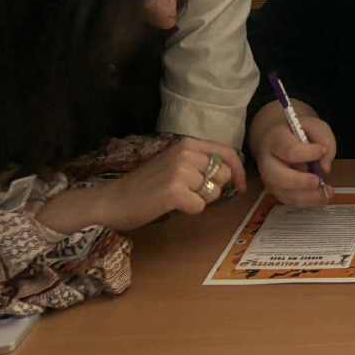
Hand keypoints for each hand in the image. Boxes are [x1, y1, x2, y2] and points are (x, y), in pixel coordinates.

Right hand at [83, 137, 244, 232]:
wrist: (114, 200)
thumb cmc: (145, 185)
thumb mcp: (174, 163)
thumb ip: (199, 163)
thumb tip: (231, 174)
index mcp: (187, 144)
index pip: (227, 152)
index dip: (238, 170)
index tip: (240, 185)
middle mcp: (186, 153)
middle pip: (223, 174)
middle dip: (214, 189)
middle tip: (192, 194)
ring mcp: (180, 171)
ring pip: (213, 191)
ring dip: (200, 200)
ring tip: (178, 198)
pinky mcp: (175, 191)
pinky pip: (200, 206)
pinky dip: (190, 210)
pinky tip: (172, 206)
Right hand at [248, 103, 336, 206]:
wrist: (278, 136)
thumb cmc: (297, 131)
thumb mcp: (314, 126)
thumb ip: (323, 140)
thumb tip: (324, 168)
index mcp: (275, 139)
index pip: (288, 149)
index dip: (307, 153)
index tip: (322, 151)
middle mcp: (267, 160)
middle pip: (276, 176)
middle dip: (299, 182)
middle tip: (317, 181)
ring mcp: (270, 178)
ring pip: (283, 192)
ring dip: (307, 196)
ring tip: (326, 192)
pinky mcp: (276, 189)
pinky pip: (289, 200)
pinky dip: (306, 201)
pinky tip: (321, 196)